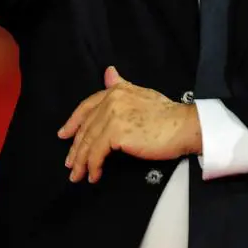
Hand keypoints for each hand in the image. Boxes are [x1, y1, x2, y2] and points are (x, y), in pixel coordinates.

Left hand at [58, 66, 202, 183]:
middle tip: (70, 164)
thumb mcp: (141, 94)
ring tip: (78, 175)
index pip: (87, 106)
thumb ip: (121, 85)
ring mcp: (112, 116)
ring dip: (81, 162)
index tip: (64, 135)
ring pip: (88, 142)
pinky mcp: (116, 134)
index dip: (73, 122)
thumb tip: (109, 72)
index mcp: (116, 91)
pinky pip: (97, 154)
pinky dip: (93, 166)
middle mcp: (111, 100)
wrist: (183, 125)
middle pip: (85, 127)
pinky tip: (94, 175)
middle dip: (76, 148)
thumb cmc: (167, 114)